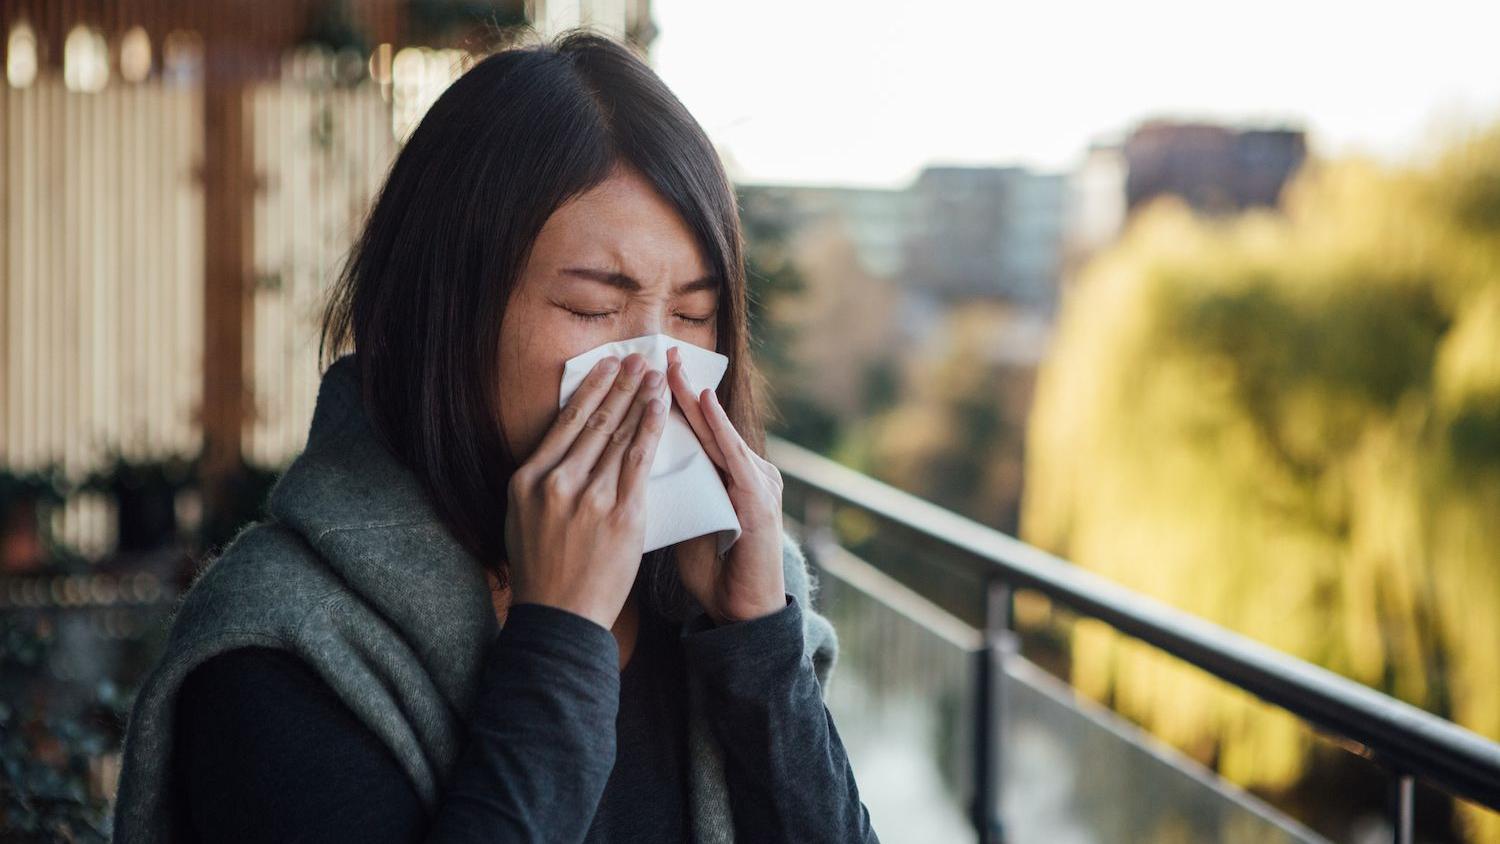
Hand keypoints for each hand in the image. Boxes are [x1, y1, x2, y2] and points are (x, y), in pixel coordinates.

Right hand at [504, 352, 668, 629]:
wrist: (560, 618)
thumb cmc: (542, 571)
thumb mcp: (522, 518)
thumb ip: (541, 482)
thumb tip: (563, 448)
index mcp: (526, 480)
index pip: (564, 423)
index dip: (590, 391)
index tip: (606, 367)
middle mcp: (555, 482)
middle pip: (594, 422)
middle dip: (619, 385)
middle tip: (638, 357)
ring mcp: (588, 497)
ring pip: (618, 435)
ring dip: (638, 398)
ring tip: (654, 374)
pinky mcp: (620, 514)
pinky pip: (638, 460)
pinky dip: (650, 429)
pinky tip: (659, 407)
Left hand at [665, 345, 786, 624]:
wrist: (743, 611)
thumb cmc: (713, 569)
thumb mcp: (684, 521)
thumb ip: (666, 493)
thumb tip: (626, 469)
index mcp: (726, 475)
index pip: (695, 431)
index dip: (669, 400)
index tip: (644, 370)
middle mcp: (745, 471)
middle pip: (708, 422)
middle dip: (682, 386)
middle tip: (658, 352)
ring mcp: (756, 483)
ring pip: (720, 432)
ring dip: (696, 398)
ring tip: (674, 369)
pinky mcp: (759, 501)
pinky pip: (734, 458)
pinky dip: (719, 429)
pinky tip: (703, 405)